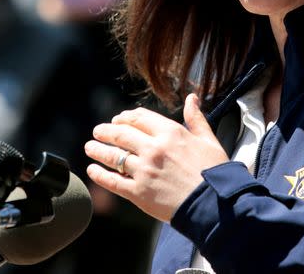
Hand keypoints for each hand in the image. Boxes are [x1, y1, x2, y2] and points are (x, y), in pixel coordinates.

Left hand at [84, 93, 228, 221]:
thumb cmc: (214, 172)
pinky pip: (113, 181)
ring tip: (89, 147)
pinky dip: (99, 175)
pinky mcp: (138, 192)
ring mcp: (144, 170)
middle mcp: (154, 148)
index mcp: (170, 133)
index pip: (139, 118)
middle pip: (121, 134)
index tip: (118, 119)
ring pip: (114, 156)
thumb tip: (192, 98)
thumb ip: (196, 118)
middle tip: (97, 131)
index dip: (125, 117)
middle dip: (106, 131)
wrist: (213, 205)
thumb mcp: (208, 140)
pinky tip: (92, 170)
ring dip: (98, 150)